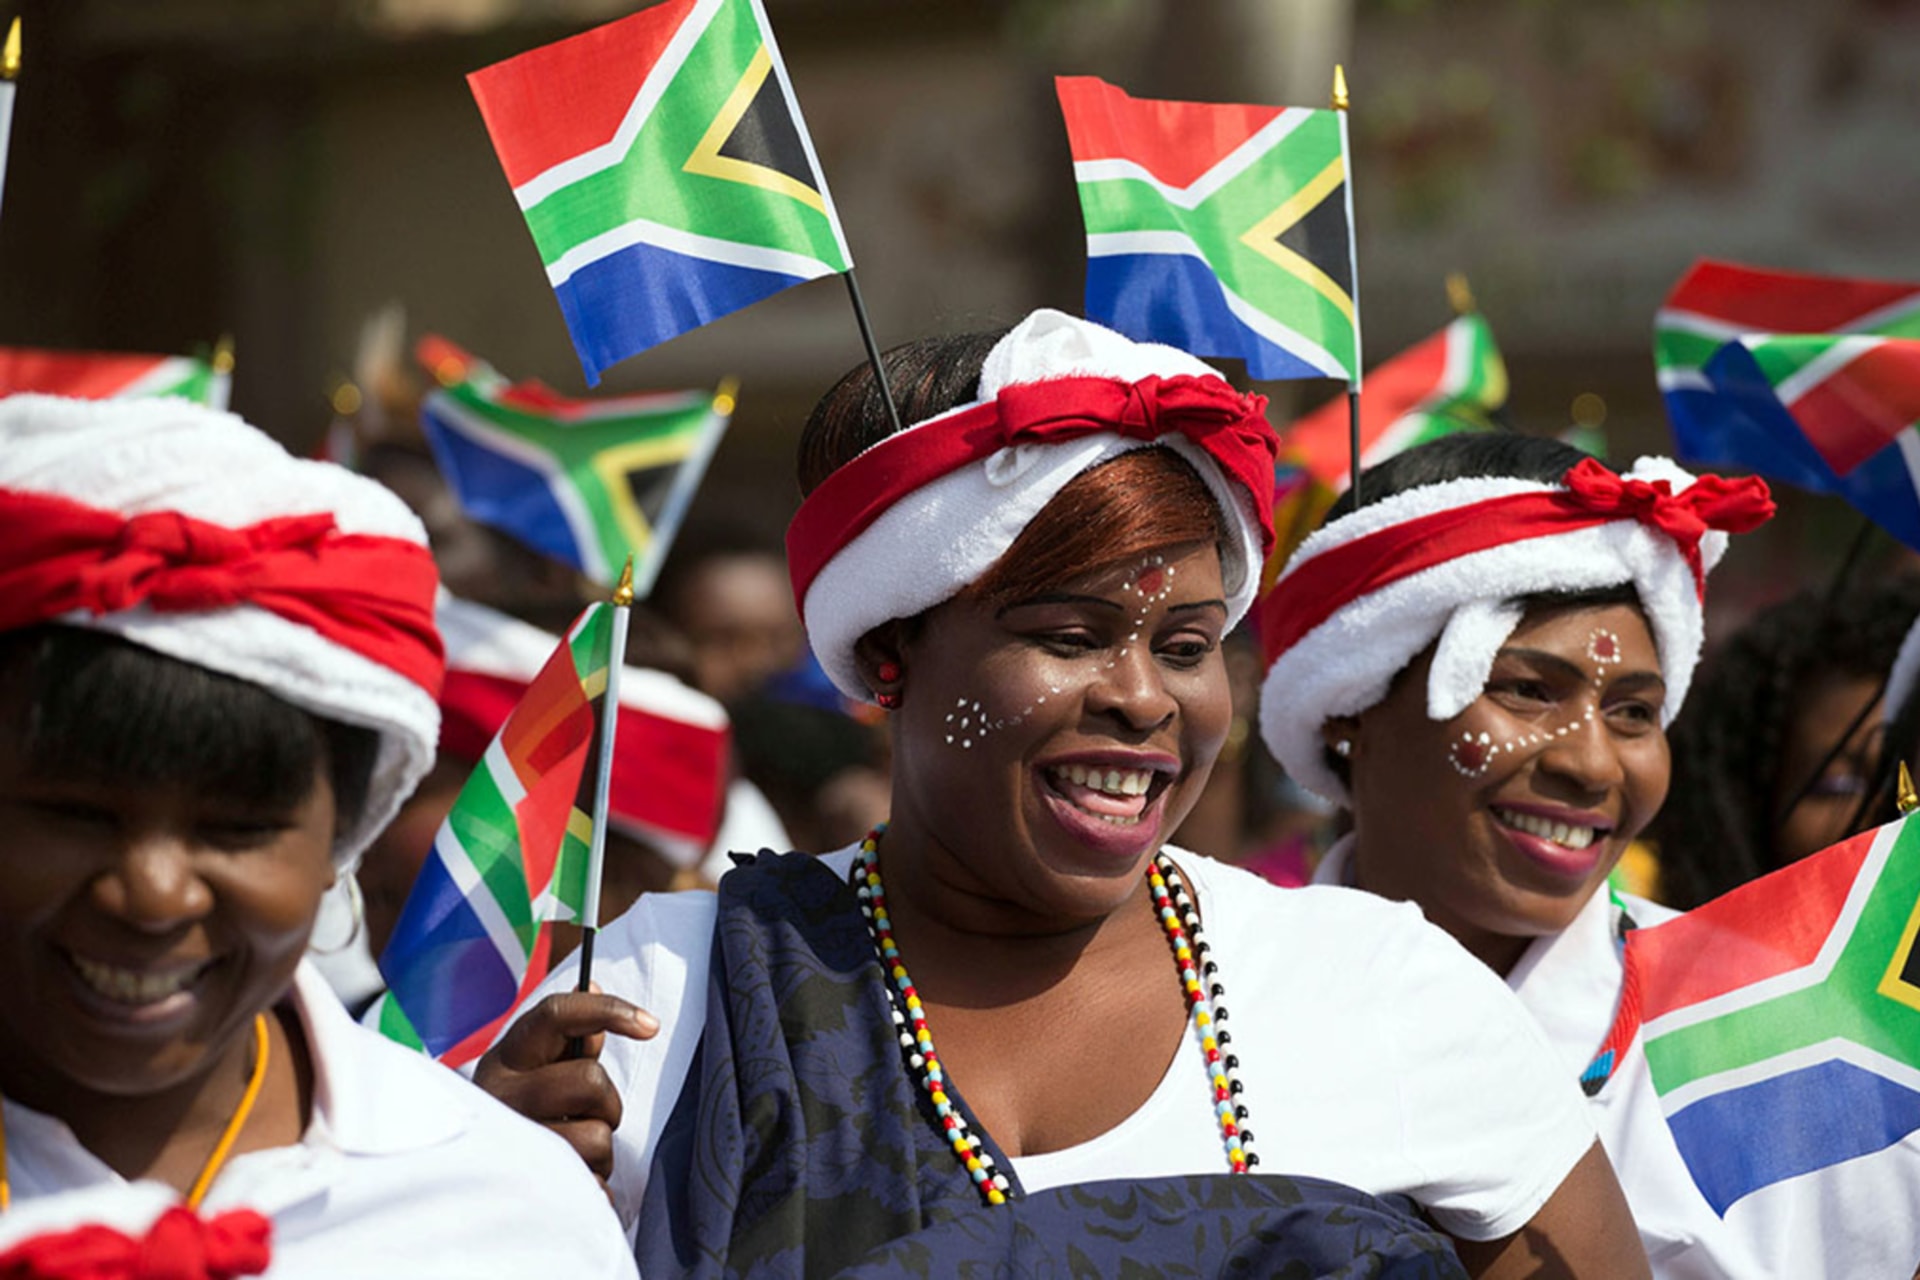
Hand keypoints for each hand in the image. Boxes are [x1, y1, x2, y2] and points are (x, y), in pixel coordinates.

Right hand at [474, 983, 658, 1192]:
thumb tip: (593, 983)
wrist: (473, 1183)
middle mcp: (500, 1096)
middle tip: (589, 1116)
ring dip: (600, 1151)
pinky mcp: (527, 1189)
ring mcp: (510, 1144)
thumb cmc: (522, 1112)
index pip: (556, 1014)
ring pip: (596, 1136)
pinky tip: (572, 1182)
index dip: (608, 1010)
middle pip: (590, 1080)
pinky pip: (593, 1185)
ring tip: (574, 1154)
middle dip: (607, 1102)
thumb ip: (569, 1035)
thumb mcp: (536, 1069)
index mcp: (506, 1058)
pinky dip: (595, 1186)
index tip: (651, 1025)